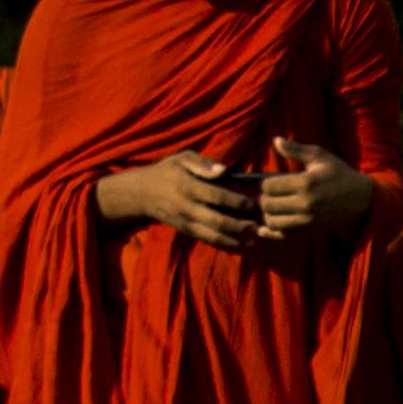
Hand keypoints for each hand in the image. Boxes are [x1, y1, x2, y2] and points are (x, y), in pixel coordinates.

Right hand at [95, 152, 259, 244]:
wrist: (141, 194)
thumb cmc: (167, 172)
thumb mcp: (181, 158)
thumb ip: (202, 163)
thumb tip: (223, 170)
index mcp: (188, 186)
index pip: (216, 196)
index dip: (236, 202)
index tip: (254, 203)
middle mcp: (187, 207)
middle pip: (217, 220)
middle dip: (241, 226)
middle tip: (261, 227)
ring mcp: (186, 222)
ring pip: (213, 235)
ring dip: (237, 239)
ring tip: (257, 240)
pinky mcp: (186, 231)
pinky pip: (208, 240)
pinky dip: (226, 244)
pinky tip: (243, 245)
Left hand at [258, 138, 376, 241]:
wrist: (361, 198)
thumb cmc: (339, 174)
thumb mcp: (320, 157)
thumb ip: (296, 150)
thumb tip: (276, 140)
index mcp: (305, 183)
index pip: (269, 187)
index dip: (265, 184)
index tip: (270, 182)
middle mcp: (305, 203)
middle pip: (268, 205)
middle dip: (264, 199)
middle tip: (268, 195)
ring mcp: (307, 220)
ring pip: (272, 222)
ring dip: (267, 214)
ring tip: (272, 207)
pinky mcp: (309, 230)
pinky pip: (283, 235)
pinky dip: (272, 231)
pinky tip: (267, 226)